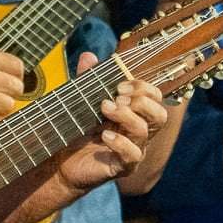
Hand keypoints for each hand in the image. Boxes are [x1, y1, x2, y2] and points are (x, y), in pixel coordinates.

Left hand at [55, 51, 166, 190]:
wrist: (62, 163)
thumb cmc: (77, 131)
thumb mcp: (82, 101)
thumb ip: (87, 79)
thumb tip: (88, 55)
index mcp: (135, 114)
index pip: (155, 98)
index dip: (143, 87)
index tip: (120, 85)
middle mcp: (138, 132)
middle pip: (160, 115)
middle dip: (141, 101)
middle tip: (117, 97)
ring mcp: (133, 150)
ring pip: (144, 131)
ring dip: (125, 115)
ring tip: (104, 108)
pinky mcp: (122, 167)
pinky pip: (133, 155)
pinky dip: (120, 142)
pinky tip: (104, 135)